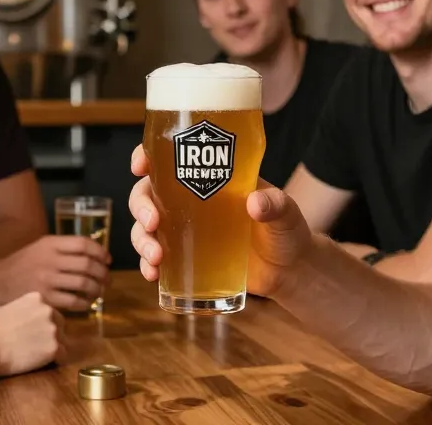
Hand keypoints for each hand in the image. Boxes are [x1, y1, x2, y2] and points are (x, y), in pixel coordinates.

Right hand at [0, 236, 110, 311]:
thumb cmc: (20, 264)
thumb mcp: (40, 247)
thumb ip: (62, 248)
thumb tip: (92, 254)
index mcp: (50, 244)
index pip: (83, 244)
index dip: (100, 252)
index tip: (108, 260)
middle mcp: (50, 260)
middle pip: (87, 264)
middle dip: (103, 273)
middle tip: (108, 280)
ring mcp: (47, 280)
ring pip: (83, 283)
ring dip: (97, 289)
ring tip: (99, 292)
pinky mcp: (44, 299)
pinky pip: (73, 301)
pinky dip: (84, 303)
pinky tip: (86, 304)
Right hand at [0, 292, 66, 376]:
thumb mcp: (10, 309)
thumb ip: (26, 310)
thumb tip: (31, 318)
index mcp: (38, 299)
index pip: (49, 311)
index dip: (42, 324)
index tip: (33, 333)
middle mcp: (49, 310)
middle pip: (59, 324)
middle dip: (51, 335)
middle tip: (35, 346)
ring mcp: (53, 329)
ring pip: (62, 340)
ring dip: (53, 348)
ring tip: (35, 356)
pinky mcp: (54, 348)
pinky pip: (62, 355)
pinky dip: (55, 361)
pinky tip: (41, 363)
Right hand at [128, 144, 313, 297]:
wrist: (291, 271)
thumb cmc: (288, 231)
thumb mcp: (286, 213)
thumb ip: (275, 204)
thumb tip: (255, 202)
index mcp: (211, 177)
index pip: (170, 157)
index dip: (147, 156)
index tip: (140, 165)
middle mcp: (191, 200)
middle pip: (148, 193)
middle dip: (140, 205)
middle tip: (152, 222)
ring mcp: (186, 230)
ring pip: (146, 227)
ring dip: (141, 240)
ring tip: (155, 258)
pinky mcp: (187, 258)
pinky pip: (155, 258)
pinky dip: (148, 264)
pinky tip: (152, 274)